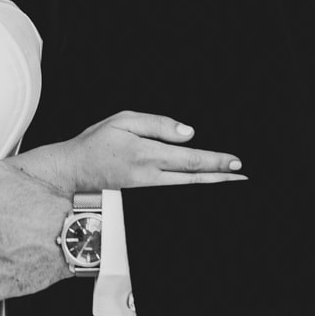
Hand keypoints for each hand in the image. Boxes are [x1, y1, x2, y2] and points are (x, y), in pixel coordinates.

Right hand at [11, 111, 242, 198]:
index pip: (191, 160)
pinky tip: (200, 185)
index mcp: (148, 155)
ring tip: (230, 182)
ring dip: (211, 185)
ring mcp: (146, 189)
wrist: (71, 172)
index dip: (216, 162)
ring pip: (187, 188)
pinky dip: (192, 188)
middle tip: (243, 178)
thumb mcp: (123, 120)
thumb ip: (157, 124)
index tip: (235, 162)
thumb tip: (188, 133)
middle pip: (195, 179)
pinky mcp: (142, 194)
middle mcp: (150, 176)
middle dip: (222, 178)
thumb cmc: (94, 143)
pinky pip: (173, 191)